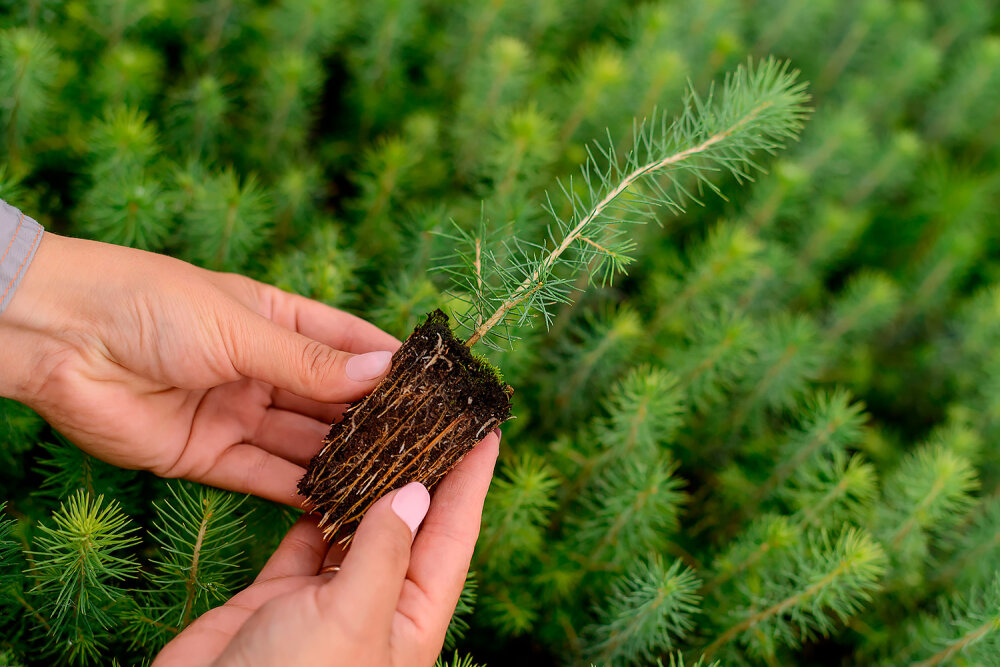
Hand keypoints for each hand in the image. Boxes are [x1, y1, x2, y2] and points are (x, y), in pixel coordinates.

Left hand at [0, 233, 399, 505]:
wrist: (58, 339)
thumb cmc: (151, 304)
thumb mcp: (242, 327)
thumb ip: (310, 362)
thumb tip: (385, 371)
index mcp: (273, 319)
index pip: (346, 342)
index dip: (388, 362)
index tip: (437, 384)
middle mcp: (260, 368)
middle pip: (329, 399)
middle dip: (373, 418)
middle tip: (425, 440)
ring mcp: (236, 412)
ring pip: (302, 442)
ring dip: (343, 459)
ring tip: (395, 475)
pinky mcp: (207, 455)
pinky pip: (264, 475)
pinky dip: (300, 490)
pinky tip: (340, 500)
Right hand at [153, 432, 499, 666]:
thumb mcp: (351, 620)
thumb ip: (383, 553)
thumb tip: (415, 494)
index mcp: (412, 619)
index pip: (453, 536)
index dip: (471, 482)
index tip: (484, 428)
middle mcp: (376, 605)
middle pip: (411, 524)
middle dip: (423, 469)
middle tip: (431, 410)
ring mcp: (327, 600)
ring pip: (356, 524)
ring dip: (367, 478)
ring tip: (381, 423)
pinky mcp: (278, 595)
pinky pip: (305, 537)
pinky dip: (313, 502)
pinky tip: (323, 464)